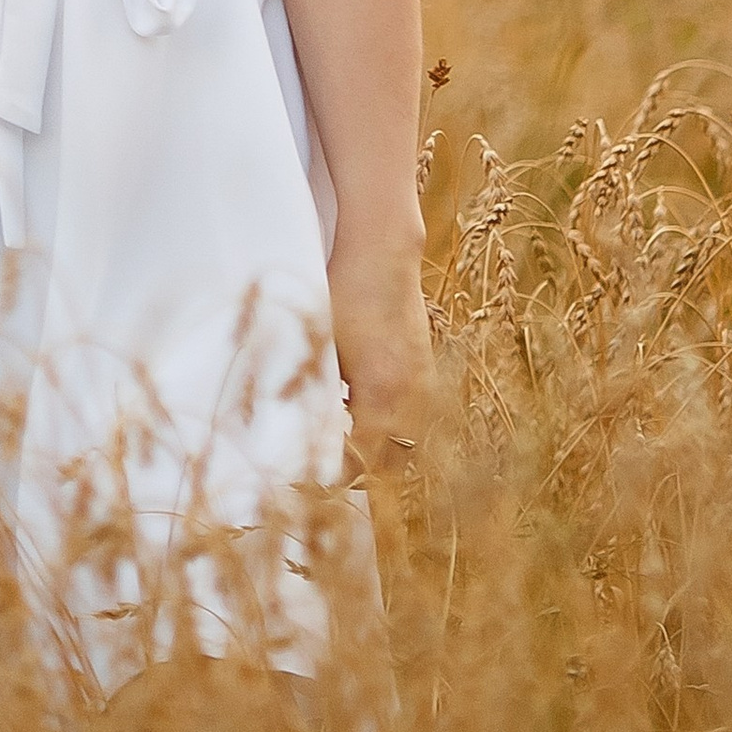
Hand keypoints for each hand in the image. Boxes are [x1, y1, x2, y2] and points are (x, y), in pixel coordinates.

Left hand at [327, 231, 433, 474]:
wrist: (382, 251)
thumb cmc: (344, 295)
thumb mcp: (325, 352)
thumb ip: (323, 400)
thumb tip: (306, 437)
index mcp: (384, 396)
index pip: (364, 461)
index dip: (337, 476)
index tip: (311, 480)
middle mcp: (412, 396)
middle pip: (394, 461)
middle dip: (363, 472)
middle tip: (327, 471)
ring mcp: (424, 382)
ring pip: (407, 441)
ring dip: (380, 451)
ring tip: (344, 446)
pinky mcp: (425, 368)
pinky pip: (413, 417)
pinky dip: (391, 428)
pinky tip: (362, 415)